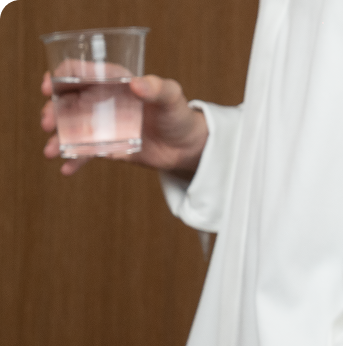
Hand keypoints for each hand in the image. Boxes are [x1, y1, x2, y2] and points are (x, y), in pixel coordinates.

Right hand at [42, 72, 208, 176]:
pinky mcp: (107, 146)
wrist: (187, 146)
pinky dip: (75, 160)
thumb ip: (158, 88)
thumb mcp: (173, 97)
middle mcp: (101, 100)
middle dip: (52, 110)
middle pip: (66, 101)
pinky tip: (66, 169)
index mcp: (112, 81)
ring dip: (57, 137)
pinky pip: (85, 152)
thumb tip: (137, 84)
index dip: (60, 76)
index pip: (79, 72)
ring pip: (71, 128)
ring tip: (51, 151)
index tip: (49, 88)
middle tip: (48, 122)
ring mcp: (102, 124)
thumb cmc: (180, 114)